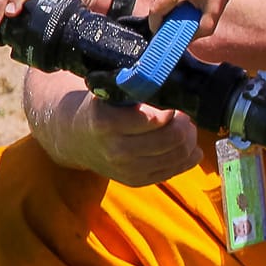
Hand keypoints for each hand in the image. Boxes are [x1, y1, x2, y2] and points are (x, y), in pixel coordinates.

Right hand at [50, 95, 202, 185]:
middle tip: (185, 114)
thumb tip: (176, 85)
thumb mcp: (110, 93)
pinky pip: (174, 171)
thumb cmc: (100, 108)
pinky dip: (188, 158)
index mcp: (107, 123)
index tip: (175, 100)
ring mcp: (126, 170)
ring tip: (187, 127)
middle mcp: (116, 150)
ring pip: (178, 155)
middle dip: (186, 124)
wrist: (75, 138)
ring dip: (190, 139)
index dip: (172, 109)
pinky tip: (190, 147)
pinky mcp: (136, 181)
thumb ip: (138, 89)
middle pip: (172, 138)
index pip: (155, 119)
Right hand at [149, 0, 237, 38]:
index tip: (160, 34)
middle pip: (157, 3)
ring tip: (184, 9)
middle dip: (164, 16)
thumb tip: (188, 41)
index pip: (155, 12)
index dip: (155, 25)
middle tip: (175, 24)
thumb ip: (201, 30)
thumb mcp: (214, 11)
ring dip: (167, 4)